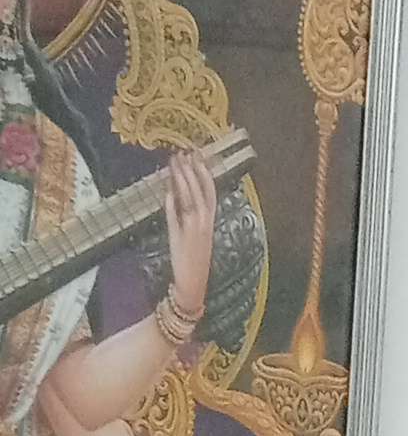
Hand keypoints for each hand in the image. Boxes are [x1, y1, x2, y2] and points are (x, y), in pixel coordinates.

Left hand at [163, 147, 216, 313]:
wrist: (192, 284)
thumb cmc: (189, 261)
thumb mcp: (184, 234)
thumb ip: (178, 213)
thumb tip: (171, 193)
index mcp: (209, 221)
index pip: (209, 190)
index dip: (203, 172)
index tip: (195, 156)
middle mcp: (205, 221)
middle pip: (201, 189)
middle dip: (192, 169)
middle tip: (184, 151)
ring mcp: (196, 226)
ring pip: (191, 196)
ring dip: (184, 178)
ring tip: (176, 161)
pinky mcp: (185, 233)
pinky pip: (180, 211)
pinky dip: (175, 197)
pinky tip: (169, 184)